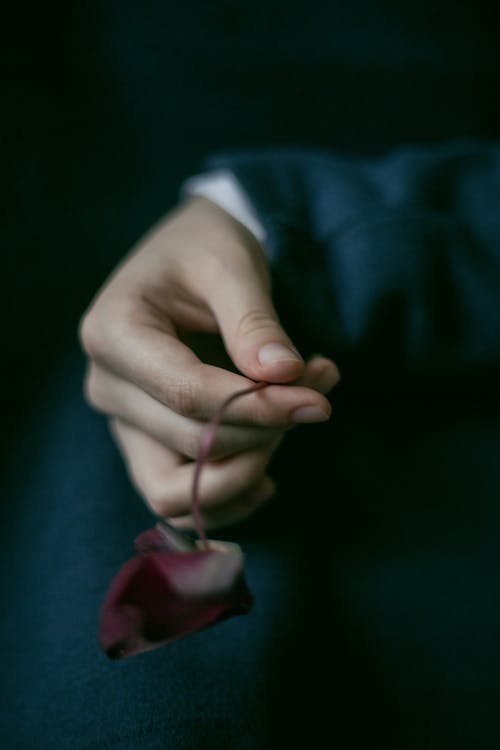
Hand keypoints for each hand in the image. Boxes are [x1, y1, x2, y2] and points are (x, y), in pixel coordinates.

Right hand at [79, 197, 339, 528]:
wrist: (188, 254)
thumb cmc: (205, 247)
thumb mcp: (232, 266)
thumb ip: (255, 323)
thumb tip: (285, 376)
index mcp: (112, 333)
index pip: (187, 394)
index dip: (256, 406)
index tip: (316, 400)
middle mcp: (107, 385)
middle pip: (189, 442)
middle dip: (264, 429)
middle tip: (317, 393)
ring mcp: (123, 420)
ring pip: (174, 492)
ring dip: (244, 472)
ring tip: (290, 427)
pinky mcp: (145, 441)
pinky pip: (179, 499)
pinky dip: (225, 495)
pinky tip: (266, 470)